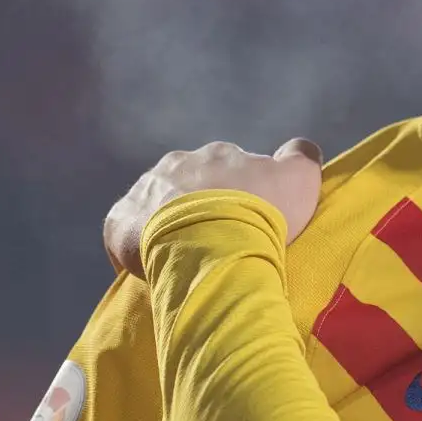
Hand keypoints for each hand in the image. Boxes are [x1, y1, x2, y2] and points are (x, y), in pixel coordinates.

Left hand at [105, 138, 324, 277]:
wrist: (212, 243)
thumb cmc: (259, 212)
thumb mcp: (299, 179)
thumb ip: (301, 158)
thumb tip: (301, 149)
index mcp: (218, 155)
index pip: (228, 172)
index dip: (238, 197)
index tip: (246, 224)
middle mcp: (177, 163)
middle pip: (187, 187)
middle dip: (198, 210)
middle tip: (215, 245)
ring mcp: (144, 190)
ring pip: (155, 208)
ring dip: (166, 227)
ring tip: (185, 261)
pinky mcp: (120, 221)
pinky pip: (126, 234)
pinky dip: (137, 249)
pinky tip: (153, 271)